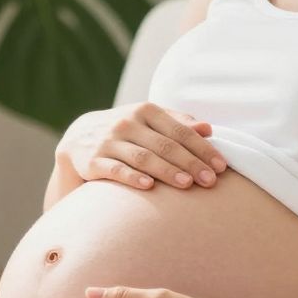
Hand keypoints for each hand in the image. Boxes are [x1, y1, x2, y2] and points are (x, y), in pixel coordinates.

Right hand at [57, 103, 226, 191]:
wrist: (76, 138)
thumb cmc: (125, 131)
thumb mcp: (148, 121)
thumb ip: (177, 123)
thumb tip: (208, 129)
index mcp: (144, 111)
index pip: (180, 130)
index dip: (202, 148)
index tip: (221, 167)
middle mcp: (125, 123)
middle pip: (165, 145)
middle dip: (190, 163)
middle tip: (210, 181)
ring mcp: (108, 141)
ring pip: (142, 157)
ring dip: (166, 171)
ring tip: (187, 184)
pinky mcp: (92, 160)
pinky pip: (115, 170)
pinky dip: (132, 177)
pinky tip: (149, 186)